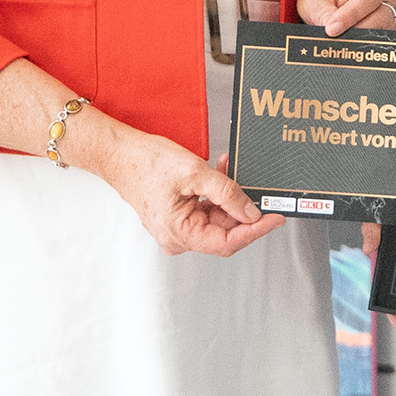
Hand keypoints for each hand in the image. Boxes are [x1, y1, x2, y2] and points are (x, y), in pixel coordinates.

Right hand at [81, 119, 284, 257]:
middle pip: (224, 231)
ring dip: (228, 197)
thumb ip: (227, 194)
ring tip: (228, 170)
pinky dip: (215, 194)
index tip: (276, 218)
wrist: (118, 153)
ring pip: (216, 219)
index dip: (256, 231)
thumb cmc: (146, 163)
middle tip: (255, 187)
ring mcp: (176, 229)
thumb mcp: (195, 173)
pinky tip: (219, 173)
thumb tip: (251, 212)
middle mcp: (177, 238)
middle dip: (241, 207)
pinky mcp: (176, 218)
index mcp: (179, 234)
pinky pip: (204, 211)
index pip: (228, 242)